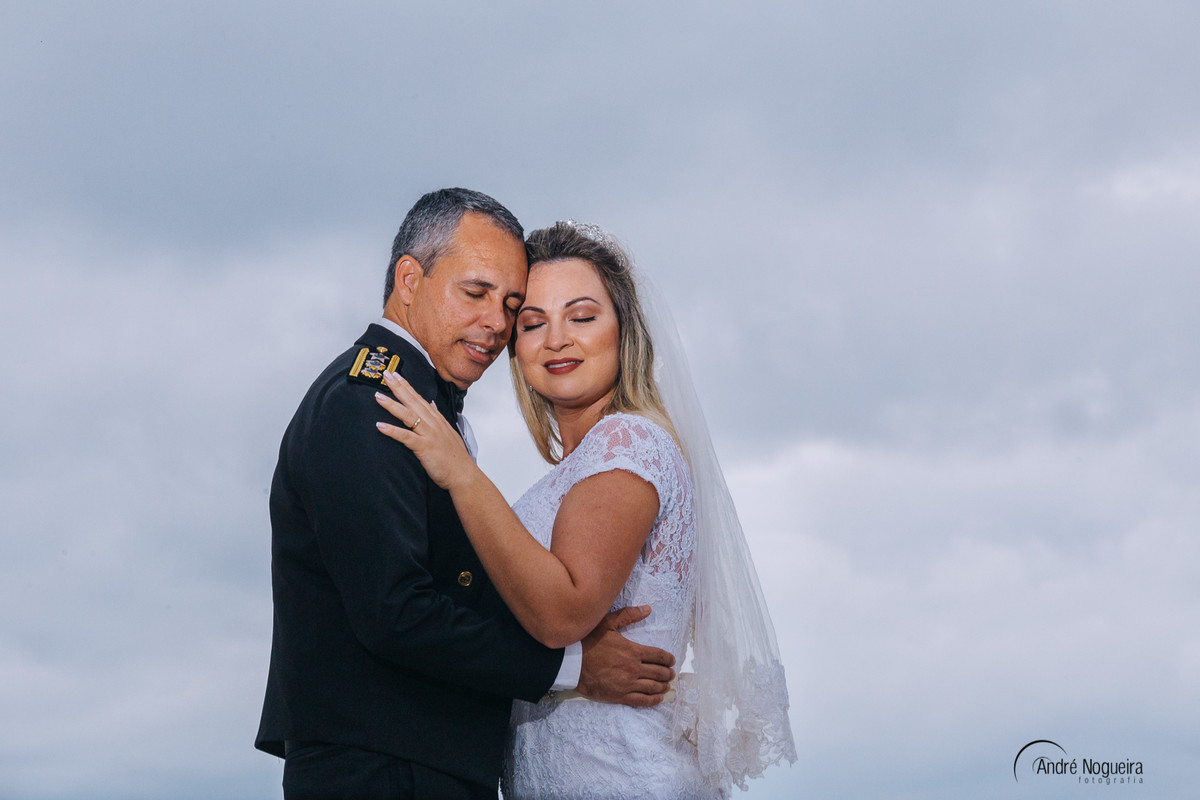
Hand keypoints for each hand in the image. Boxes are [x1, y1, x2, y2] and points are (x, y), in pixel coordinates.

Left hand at [374, 371, 472, 490]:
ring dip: (392, 405)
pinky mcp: (424, 447)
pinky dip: (393, 431)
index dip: (407, 386)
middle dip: (398, 387)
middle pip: (412, 401)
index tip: (396, 375)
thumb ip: (438, 417)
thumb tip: (432, 404)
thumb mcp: (448, 432)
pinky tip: (380, 425)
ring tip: (378, 396)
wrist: (463, 474)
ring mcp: (429, 434)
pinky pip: (406, 437)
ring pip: (408, 415)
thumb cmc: (455, 458)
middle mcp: (433, 423)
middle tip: (385, 375)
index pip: (419, 398)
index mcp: (437, 420)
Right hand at [577, 606, 675, 706]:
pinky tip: (658, 698)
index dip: (668, 659)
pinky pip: (641, 700)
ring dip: (663, 687)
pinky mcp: (620, 696)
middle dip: (668, 673)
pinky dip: (653, 700)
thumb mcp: (607, 623)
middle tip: (671, 674)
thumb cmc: (589, 642)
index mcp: (633, 651)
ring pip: (652, 687)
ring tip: (667, 686)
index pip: (659, 656)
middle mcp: (634, 668)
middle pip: (659, 672)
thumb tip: (648, 609)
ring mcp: (627, 684)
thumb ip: (628, 615)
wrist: (572, 664)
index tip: (672, 660)